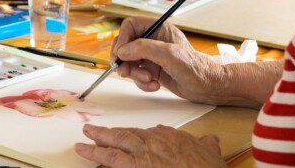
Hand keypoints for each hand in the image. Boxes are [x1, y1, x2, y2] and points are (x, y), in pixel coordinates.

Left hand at [76, 124, 224, 167]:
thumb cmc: (207, 165)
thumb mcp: (209, 149)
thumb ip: (206, 143)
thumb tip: (210, 140)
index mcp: (167, 136)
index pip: (146, 133)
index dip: (134, 136)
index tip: (127, 137)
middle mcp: (153, 140)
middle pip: (126, 134)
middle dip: (108, 133)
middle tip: (92, 131)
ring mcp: (143, 152)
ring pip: (116, 142)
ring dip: (98, 140)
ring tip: (84, 139)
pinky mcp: (137, 166)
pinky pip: (112, 159)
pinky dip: (97, 155)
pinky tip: (85, 152)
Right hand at [111, 17, 223, 104]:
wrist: (207, 87)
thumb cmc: (194, 67)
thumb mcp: (168, 55)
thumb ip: (144, 49)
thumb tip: (122, 51)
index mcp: (158, 28)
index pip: (130, 26)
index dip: (122, 39)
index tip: (120, 55)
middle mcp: (152, 40)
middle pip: (125, 45)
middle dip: (125, 60)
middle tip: (125, 72)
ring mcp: (151, 56)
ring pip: (128, 62)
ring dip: (135, 74)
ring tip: (149, 80)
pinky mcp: (152, 70)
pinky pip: (136, 75)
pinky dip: (141, 83)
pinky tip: (155, 86)